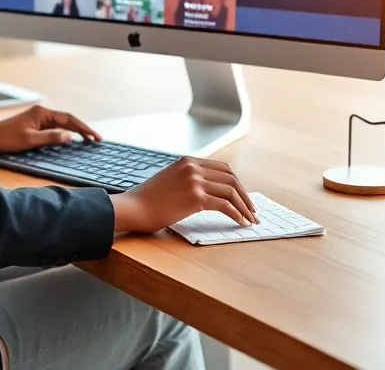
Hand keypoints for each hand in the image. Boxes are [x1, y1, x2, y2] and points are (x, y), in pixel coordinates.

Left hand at [0, 105, 100, 152]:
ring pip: (62, 124)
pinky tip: (72, 139)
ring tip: (89, 139)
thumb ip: (50, 138)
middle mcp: (42, 113)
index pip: (68, 119)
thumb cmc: (6, 138)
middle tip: (96, 140)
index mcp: (42, 113)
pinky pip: (55, 128)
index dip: (83, 128)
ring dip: (75, 131)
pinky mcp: (35, 125)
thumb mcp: (29, 140)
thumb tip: (70, 137)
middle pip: (68, 120)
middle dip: (83, 129)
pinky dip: (65, 133)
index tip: (95, 137)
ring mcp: (39, 118)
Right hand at [110, 156, 257, 233]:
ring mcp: (195, 181)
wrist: (133, 208)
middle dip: (245, 195)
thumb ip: (187, 180)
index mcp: (188, 161)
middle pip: (231, 178)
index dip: (237, 183)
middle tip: (251, 210)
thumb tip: (207, 193)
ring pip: (231, 191)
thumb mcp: (168, 180)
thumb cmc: (147, 200)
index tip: (243, 197)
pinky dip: (236, 214)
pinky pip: (225, 205)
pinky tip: (240, 223)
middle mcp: (193, 167)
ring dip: (244, 207)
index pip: (222, 168)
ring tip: (249, 219)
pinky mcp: (196, 197)